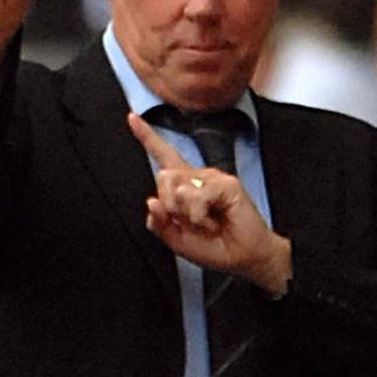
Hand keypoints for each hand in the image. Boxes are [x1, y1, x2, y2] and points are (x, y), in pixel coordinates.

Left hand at [128, 113, 291, 293]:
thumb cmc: (214, 247)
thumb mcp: (176, 240)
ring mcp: (212, 178)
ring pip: (178, 189)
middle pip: (163, 177)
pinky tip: (213, 223)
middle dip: (169, 206)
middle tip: (189, 222)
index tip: (133, 118)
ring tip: (205, 224)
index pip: (163, 157)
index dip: (147, 137)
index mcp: (184, 186)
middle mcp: (197, 177)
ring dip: (187, 215)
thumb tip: (151, 202)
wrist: (243, 258)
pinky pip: (198, 196)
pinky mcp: (227, 184)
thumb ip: (159, 223)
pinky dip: (200, 218)